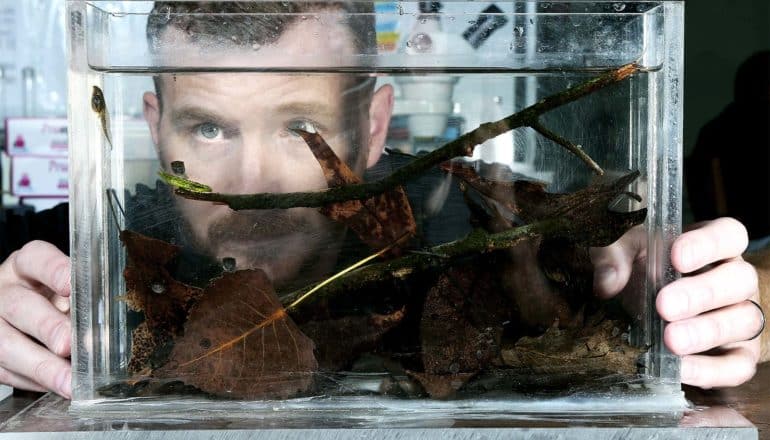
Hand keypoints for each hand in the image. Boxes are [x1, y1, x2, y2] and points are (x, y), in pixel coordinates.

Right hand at [0, 241, 71, 397]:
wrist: (17, 310)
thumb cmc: (52, 296)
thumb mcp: (67, 285)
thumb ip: (84, 297)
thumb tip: (110, 320)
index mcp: (25, 266)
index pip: (37, 260)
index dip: (54, 271)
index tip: (72, 285)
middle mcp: (4, 291)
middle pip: (20, 306)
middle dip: (47, 327)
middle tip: (69, 344)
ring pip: (7, 345)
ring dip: (41, 366)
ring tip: (68, 381)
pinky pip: (5, 371)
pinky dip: (34, 382)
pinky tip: (56, 386)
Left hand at [592, 218, 761, 388]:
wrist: (653, 310)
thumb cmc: (646, 271)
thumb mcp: (628, 253)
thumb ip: (615, 257)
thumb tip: (606, 283)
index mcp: (715, 246)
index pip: (729, 235)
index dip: (708, 244)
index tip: (676, 256)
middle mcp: (736, 280)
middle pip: (739, 280)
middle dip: (701, 294)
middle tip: (664, 306)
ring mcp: (742, 317)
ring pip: (744, 321)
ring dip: (706, 332)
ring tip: (670, 341)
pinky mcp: (739, 355)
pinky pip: (738, 365)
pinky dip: (711, 369)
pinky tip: (680, 368)